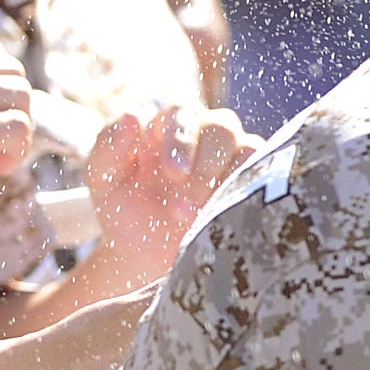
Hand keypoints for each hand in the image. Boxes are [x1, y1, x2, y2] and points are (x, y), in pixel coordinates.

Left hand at [79, 104, 255, 292]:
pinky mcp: (254, 179)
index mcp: (167, 123)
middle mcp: (205, 131)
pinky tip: (225, 215)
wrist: (148, 256)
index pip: (181, 113)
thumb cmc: (125, 211)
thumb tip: (133, 117)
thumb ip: (107, 148)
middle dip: (202, 169)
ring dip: (223, 185)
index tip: (171, 174)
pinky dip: (246, 193)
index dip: (180, 140)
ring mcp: (233, 154)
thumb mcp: (103, 182)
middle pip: (220, 128)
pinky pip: (266, 174)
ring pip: (246, 150)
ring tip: (197, 220)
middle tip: (180, 208)